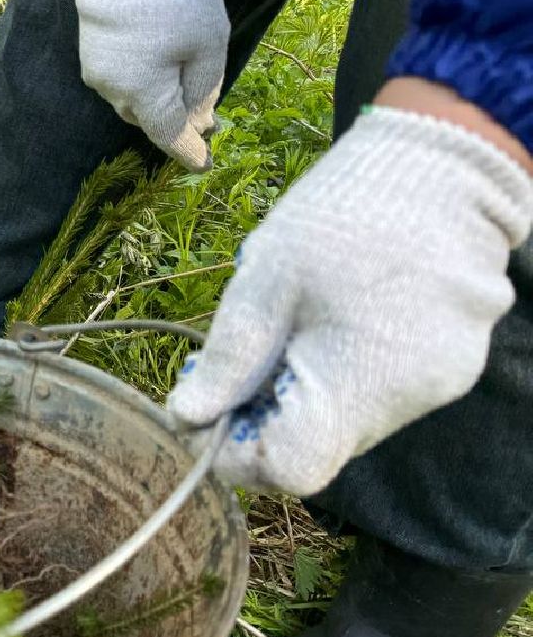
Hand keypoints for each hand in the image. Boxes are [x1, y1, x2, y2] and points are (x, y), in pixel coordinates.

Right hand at [75, 0, 228, 170]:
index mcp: (143, 93)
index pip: (167, 135)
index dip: (187, 152)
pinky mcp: (89, 50)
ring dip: (155, 97)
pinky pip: (118, 77)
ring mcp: (95, 69)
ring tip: (182, 81)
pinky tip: (157, 58)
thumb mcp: (208, 45)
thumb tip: (199, 123)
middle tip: (206, 116)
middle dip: (174, 120)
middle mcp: (112, 89)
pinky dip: (139, 76)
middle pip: (147, 118)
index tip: (204, 165)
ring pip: (131, 98)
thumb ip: (203, 91)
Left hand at [167, 105, 532, 494]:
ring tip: (286, 331)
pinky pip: (379, 395)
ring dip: (301, 396)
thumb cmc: (343, 218)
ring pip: (345, 425)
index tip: (209, 411)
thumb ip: (228, 361)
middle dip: (262, 418)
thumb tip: (186, 418)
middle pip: (316, 450)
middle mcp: (405, 402)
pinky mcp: (451, 366)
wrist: (445, 165)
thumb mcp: (263, 285)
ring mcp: (436, 386)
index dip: (237, 454)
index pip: (288, 471)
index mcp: (356, 386)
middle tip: (235, 362)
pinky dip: (343, 376)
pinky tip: (331, 324)